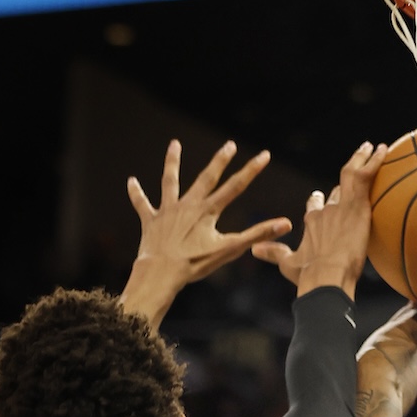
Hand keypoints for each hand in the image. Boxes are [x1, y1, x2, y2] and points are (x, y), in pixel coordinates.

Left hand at [121, 139, 291, 324]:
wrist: (160, 273)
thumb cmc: (194, 264)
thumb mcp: (229, 249)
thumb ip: (257, 234)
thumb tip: (285, 224)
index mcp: (208, 211)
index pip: (235, 186)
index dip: (251, 170)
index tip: (264, 154)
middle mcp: (188, 205)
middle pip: (206, 177)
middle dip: (220, 160)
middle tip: (229, 144)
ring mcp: (168, 211)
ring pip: (170, 181)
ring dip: (172, 162)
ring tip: (174, 144)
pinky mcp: (151, 220)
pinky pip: (142, 204)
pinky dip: (136, 193)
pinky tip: (131, 181)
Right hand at [252, 141, 387, 298]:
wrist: (325, 276)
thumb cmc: (308, 275)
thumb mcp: (288, 264)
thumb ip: (273, 253)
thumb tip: (253, 249)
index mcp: (310, 223)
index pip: (315, 207)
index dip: (318, 203)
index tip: (319, 197)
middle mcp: (323, 210)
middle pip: (335, 193)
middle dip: (343, 186)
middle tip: (354, 171)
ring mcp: (340, 206)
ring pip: (350, 175)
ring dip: (360, 160)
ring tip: (369, 147)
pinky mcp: (356, 205)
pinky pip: (364, 176)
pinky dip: (373, 161)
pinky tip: (381, 150)